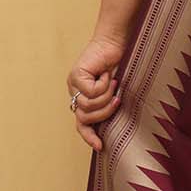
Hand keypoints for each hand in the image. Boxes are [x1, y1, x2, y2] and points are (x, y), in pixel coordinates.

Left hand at [67, 34, 125, 150]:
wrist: (114, 44)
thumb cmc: (117, 66)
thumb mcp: (113, 91)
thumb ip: (107, 105)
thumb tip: (110, 126)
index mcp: (82, 99)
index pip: (81, 125)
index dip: (89, 136)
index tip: (101, 147)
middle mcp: (74, 93)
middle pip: (85, 118)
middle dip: (104, 112)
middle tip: (117, 99)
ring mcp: (73, 85)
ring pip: (88, 106)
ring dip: (105, 97)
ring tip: (112, 84)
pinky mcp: (76, 76)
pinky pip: (90, 92)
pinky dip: (103, 85)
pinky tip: (105, 75)